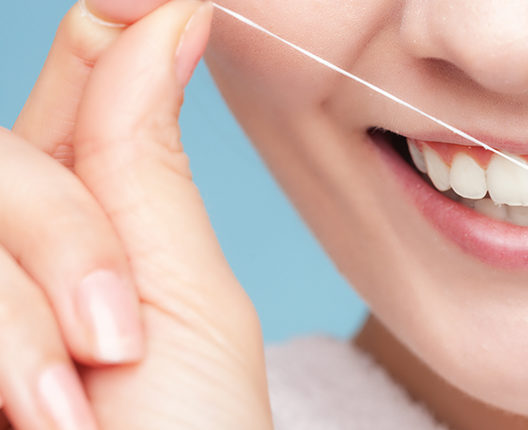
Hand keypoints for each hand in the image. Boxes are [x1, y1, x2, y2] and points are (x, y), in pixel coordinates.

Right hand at [3, 0, 269, 427]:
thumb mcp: (183, 304)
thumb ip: (142, 165)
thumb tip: (170, 13)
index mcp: (81, 232)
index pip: (67, 100)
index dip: (97, 48)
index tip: (158, 7)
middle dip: (55, 227)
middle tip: (117, 338)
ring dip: (16, 306)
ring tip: (70, 412)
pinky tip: (32, 411)